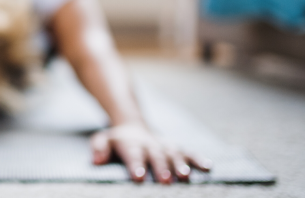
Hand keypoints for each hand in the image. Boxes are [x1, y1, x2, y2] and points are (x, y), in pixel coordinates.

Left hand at [90, 124, 211, 183]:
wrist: (132, 124)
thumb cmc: (116, 140)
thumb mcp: (102, 139)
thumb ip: (98, 148)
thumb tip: (96, 161)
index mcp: (130, 144)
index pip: (132, 155)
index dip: (135, 165)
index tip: (137, 177)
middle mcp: (149, 144)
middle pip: (156, 156)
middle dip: (161, 168)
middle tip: (165, 180)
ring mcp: (164, 145)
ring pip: (174, 154)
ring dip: (180, 164)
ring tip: (186, 176)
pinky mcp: (175, 147)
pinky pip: (188, 152)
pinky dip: (198, 159)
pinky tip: (208, 167)